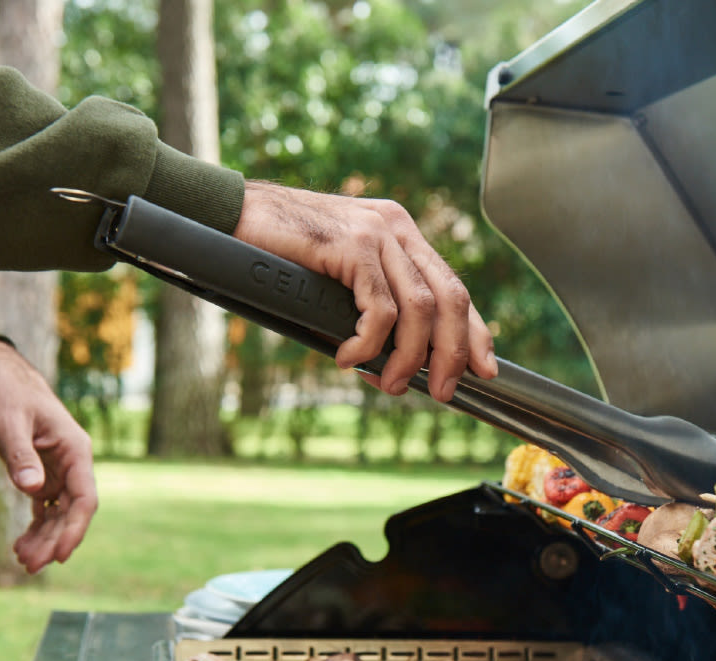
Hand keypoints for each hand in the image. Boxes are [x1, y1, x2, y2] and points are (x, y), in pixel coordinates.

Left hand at [0, 340, 98, 572]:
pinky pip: (44, 508)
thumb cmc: (6, 393)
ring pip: (58, 514)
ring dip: (44, 538)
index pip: (85, 498)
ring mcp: (57, 471)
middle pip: (72, 512)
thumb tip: (33, 490)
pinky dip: (36, 527)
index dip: (76, 528)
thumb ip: (21, 456)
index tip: (61, 555)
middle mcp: (72, 464)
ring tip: (22, 561)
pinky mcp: (41, 475)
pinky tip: (21, 545)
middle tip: (30, 566)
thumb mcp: (10, 423)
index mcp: (75, 450)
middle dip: (54, 541)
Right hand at [233, 181, 498, 402]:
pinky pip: (379, 307)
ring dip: (409, 357)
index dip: (474, 331)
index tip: (484, 368)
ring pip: (419, 308)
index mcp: (399, 231)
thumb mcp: (338, 280)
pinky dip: (369, 343)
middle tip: (442, 390)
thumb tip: (393, 365)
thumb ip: (369, 307)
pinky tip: (349, 358)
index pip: (453, 285)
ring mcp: (375, 232)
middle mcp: (396, 227)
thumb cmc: (278, 253)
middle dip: (452, 353)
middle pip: (449, 297)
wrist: (230, 215)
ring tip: (390, 384)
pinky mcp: (350, 243)